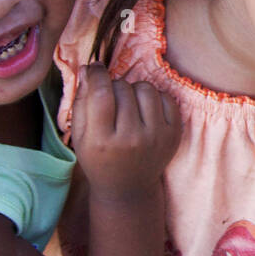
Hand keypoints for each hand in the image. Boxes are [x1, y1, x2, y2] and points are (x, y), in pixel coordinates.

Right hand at [71, 64, 180, 199]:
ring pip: (146, 88)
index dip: (98, 74)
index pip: (102, 93)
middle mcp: (132, 138)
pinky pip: (166, 97)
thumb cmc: (98, 158)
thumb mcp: (80, 136)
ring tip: (128, 103)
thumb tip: (89, 68)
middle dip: (114, 86)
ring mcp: (156, 136)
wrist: (128, 187)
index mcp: (102, 140)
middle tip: (111, 99)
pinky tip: (145, 110)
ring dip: (134, 89)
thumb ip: (81, 101)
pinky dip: (154, 97)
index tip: (96, 69)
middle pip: (123, 88)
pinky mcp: (173, 134)